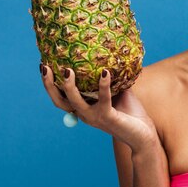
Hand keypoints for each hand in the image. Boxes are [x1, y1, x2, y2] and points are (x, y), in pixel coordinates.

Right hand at [40, 65, 157, 153]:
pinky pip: (103, 99)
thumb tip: (108, 52)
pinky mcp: (108, 117)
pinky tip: (105, 72)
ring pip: (75, 102)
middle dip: (49, 84)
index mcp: (83, 108)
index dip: (49, 83)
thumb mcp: (118, 90)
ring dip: (69, 86)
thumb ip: (111, 76)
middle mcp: (84, 114)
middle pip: (60, 101)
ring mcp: (94, 117)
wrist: (143, 134)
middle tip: (45, 67)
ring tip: (67, 70)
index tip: (44, 64)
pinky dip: (104, 85)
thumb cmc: (130, 112)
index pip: (60, 96)